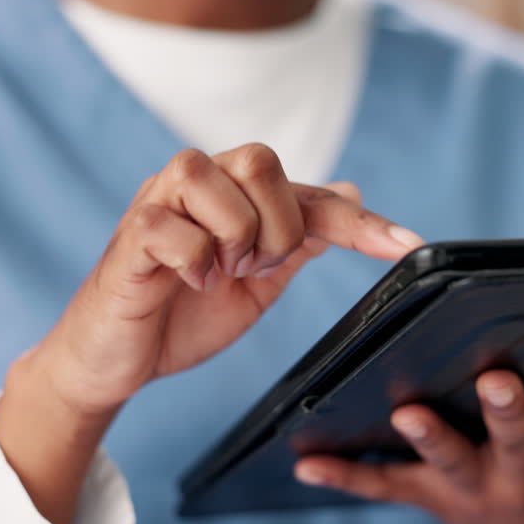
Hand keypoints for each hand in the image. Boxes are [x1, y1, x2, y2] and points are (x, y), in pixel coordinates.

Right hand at [20, 143, 422, 416]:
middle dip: (275, 226)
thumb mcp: (257, 284)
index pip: (309, 193)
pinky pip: (172, 226)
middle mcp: (196, 185)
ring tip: (218, 273)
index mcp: (233, 195)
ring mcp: (159, 204)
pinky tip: (189, 282)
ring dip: (232, 238)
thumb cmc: (181, 315)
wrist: (115, 363)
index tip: (407, 246)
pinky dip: (194, 260)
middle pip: (261, 160)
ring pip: (213, 178)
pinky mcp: (130, 237)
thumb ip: (299, 241)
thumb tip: (350, 189)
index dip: (360, 219)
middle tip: (253, 268)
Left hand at [294, 360, 523, 523]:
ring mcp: (474, 491)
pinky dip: (346, 475)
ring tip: (404, 413)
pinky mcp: (430, 498)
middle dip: (510, 412)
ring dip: (427, 437)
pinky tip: (304, 458)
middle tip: (497, 379)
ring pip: (449, 462)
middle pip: (518, 440)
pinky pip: (384, 489)